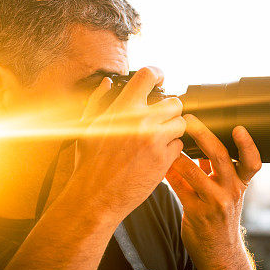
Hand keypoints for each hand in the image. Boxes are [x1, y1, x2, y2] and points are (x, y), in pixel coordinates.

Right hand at [68, 66, 185, 219]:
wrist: (95, 196)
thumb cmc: (88, 162)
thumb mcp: (88, 126)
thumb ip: (97, 100)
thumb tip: (106, 82)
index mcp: (122, 108)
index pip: (148, 75)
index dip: (158, 73)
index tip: (161, 79)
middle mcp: (141, 120)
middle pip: (175, 102)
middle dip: (171, 110)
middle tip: (162, 120)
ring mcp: (154, 140)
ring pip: (181, 124)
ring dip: (173, 131)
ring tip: (159, 140)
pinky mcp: (163, 159)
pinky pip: (179, 146)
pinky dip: (171, 151)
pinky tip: (156, 156)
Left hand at [164, 114, 261, 269]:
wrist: (220, 254)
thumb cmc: (221, 217)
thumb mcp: (228, 192)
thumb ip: (217, 169)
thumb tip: (202, 140)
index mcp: (241, 183)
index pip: (251, 162)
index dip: (247, 145)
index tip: (239, 128)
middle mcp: (231, 191)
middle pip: (220, 157)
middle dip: (203, 135)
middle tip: (189, 119)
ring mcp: (215, 203)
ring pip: (195, 172)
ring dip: (178, 154)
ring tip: (166, 139)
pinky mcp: (197, 213)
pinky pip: (180, 188)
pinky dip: (169, 173)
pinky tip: (160, 164)